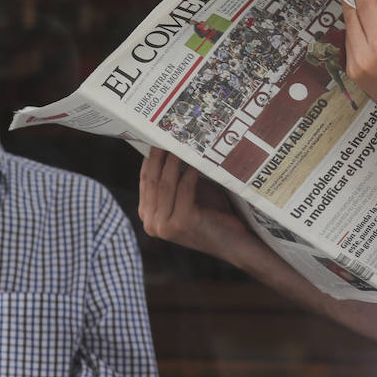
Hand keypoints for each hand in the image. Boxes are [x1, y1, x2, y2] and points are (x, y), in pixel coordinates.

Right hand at [138, 147, 252, 259]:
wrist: (232, 242)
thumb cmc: (211, 214)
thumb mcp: (187, 194)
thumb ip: (174, 178)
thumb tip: (170, 145)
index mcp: (148, 216)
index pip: (145, 181)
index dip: (151, 158)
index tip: (157, 137)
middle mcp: (151, 223)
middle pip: (153, 181)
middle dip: (159, 155)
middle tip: (167, 133)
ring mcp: (164, 225)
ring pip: (166, 184)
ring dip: (174, 160)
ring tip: (181, 142)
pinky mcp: (181, 223)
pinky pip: (184, 189)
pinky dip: (190, 172)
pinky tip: (196, 160)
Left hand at [342, 0, 376, 121]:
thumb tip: (373, 1)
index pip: (364, 7)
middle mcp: (364, 57)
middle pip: (351, 17)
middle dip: (355, 2)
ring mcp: (356, 69)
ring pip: (349, 32)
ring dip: (359, 22)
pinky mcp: (354, 76)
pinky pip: (350, 48)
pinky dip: (359, 38)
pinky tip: (376, 42)